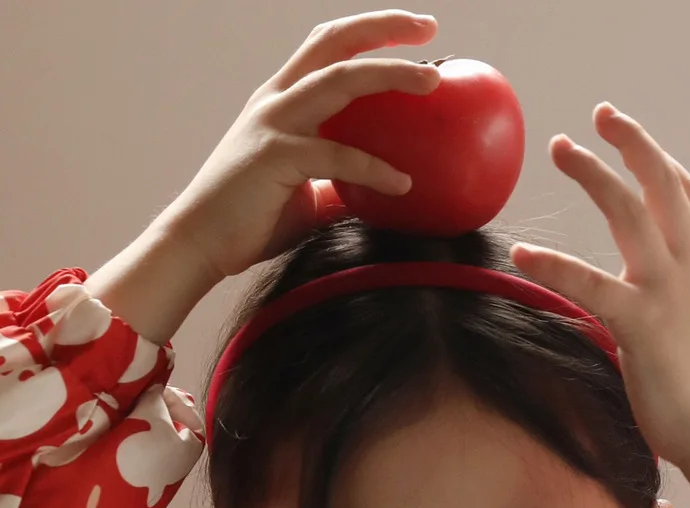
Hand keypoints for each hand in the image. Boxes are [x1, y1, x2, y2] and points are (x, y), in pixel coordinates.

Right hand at [91, 13, 440, 343]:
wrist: (202, 242)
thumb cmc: (254, 220)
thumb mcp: (309, 195)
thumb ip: (343, 185)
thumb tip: (386, 196)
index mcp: (285, 100)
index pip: (330, 48)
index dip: (371, 32)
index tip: (418, 34)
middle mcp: (278, 99)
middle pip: (334, 42)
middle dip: (383, 27)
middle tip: (429, 26)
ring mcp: (274, 122)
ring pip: (338, 80)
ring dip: (387, 73)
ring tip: (431, 82)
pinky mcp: (274, 156)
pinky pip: (336, 156)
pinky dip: (373, 168)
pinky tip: (403, 185)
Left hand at [511, 107, 689, 507]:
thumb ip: (670, 313)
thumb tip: (635, 316)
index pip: (689, 202)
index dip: (662, 163)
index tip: (632, 138)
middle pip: (664, 186)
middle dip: (632, 143)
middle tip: (598, 116)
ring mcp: (668, 294)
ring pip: (631, 211)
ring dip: (593, 173)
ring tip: (561, 148)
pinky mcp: (642, 326)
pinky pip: (590, 283)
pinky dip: (554, 264)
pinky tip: (523, 253)